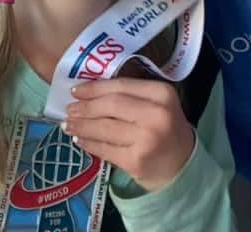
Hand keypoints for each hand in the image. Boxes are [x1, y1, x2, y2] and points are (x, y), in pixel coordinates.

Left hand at [65, 78, 194, 191]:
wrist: (182, 165)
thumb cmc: (164, 127)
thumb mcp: (157, 103)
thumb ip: (130, 94)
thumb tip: (86, 91)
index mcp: (162, 93)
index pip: (121, 86)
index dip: (94, 88)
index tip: (75, 90)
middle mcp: (156, 115)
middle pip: (111, 106)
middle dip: (86, 107)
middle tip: (70, 109)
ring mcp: (146, 140)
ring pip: (104, 128)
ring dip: (82, 126)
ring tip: (68, 124)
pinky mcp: (136, 161)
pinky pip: (104, 149)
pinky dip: (88, 143)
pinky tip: (80, 139)